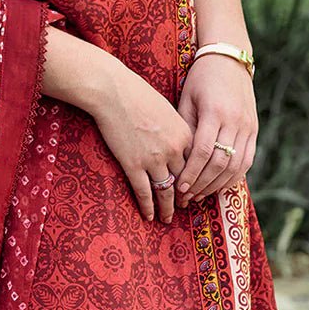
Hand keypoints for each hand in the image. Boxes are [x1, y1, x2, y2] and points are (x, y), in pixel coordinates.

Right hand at [88, 62, 194, 222]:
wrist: (113, 91)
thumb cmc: (137, 93)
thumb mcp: (166, 109)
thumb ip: (175, 128)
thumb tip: (177, 141)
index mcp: (185, 134)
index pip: (195, 164)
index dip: (195, 180)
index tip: (193, 188)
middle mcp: (174, 150)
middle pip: (184, 181)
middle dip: (185, 197)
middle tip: (185, 208)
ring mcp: (154, 159)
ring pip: (166, 192)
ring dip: (167, 208)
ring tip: (167, 218)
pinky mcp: (134, 164)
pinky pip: (144, 192)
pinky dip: (147, 206)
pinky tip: (148, 215)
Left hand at [175, 54, 257, 206]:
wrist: (230, 59)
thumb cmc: (201, 78)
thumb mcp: (188, 98)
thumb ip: (186, 127)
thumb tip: (178, 160)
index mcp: (215, 111)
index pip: (203, 150)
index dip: (191, 172)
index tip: (178, 186)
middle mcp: (235, 121)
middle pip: (220, 162)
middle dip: (202, 184)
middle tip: (186, 197)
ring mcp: (248, 126)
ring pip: (236, 165)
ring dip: (217, 184)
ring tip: (199, 195)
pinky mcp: (254, 130)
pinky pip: (247, 160)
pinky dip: (233, 176)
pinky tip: (218, 185)